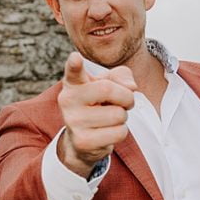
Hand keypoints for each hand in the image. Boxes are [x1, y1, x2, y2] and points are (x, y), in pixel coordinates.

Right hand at [56, 51, 136, 177]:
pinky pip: (119, 133)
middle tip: (123, 102)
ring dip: (122, 117)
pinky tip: (107, 132)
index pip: (73, 72)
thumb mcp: (110, 84)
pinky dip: (120, 132)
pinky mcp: (83, 141)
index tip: (75, 58)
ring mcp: (73, 122)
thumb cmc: (99, 103)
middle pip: (108, 89)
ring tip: (109, 118)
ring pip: (118, 114)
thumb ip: (122, 76)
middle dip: (126, 97)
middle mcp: (68, 100)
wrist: (83, 138)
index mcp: (73, 83)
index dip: (75, 65)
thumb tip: (131, 87)